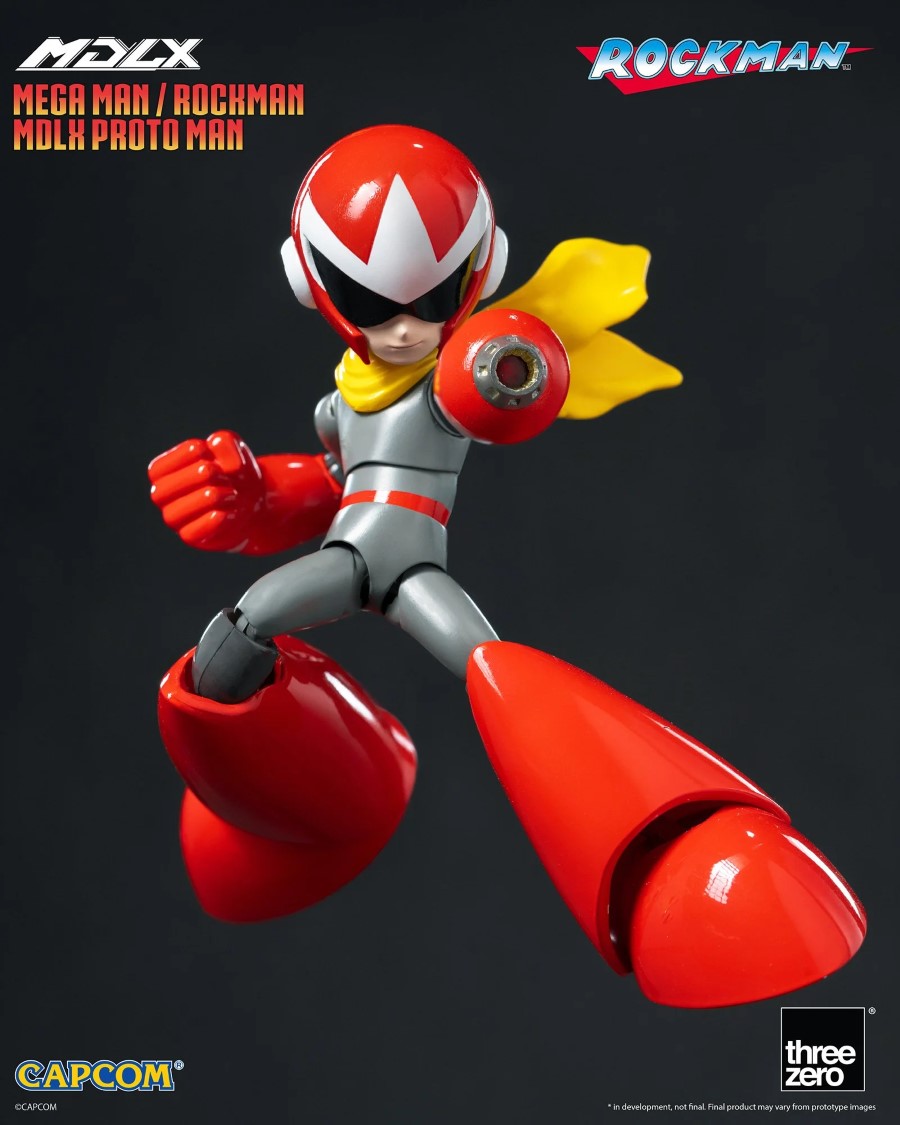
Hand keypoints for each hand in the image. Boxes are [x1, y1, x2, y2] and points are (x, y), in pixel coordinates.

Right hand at [148, 430, 264, 550]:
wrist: (253, 501)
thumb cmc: (232, 471)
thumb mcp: (232, 446)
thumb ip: (224, 442)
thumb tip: (223, 465)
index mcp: (161, 471)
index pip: (171, 461)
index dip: (197, 453)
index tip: (213, 454)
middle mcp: (160, 495)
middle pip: (168, 486)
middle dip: (204, 475)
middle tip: (224, 475)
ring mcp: (173, 517)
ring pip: (179, 511)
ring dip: (212, 498)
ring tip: (231, 493)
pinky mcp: (190, 536)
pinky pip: (193, 532)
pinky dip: (215, 520)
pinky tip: (227, 511)